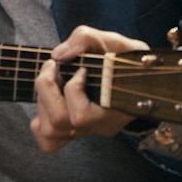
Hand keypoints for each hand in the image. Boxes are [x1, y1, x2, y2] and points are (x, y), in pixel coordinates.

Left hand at [30, 24, 148, 152]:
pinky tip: (49, 100)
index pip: (81, 116)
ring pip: (51, 132)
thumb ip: (85, 39)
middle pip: (60, 122)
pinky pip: (49, 142)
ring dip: (42, 100)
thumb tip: (58, 55)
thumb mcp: (113, 40)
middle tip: (53, 65)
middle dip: (47, 87)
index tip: (82, 68)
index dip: (73, 89)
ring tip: (51, 79)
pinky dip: (41, 121)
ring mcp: (88, 132)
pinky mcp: (76, 133)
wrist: (140, 74)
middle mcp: (101, 126)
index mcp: (114, 109)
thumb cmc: (126, 57)